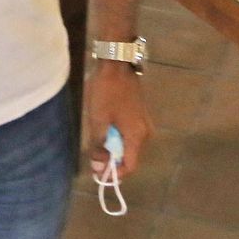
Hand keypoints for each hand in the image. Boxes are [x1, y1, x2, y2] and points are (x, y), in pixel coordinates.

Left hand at [87, 62, 152, 179]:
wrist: (117, 63)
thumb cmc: (106, 92)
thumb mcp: (98, 120)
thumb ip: (99, 146)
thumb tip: (99, 168)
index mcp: (137, 136)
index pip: (130, 166)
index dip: (114, 174)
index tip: (98, 173)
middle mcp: (145, 133)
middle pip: (130, 157)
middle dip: (112, 161)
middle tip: (93, 157)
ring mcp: (144, 123)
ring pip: (129, 146)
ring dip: (114, 148)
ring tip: (97, 142)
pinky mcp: (140, 115)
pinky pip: (130, 135)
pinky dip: (118, 137)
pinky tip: (105, 129)